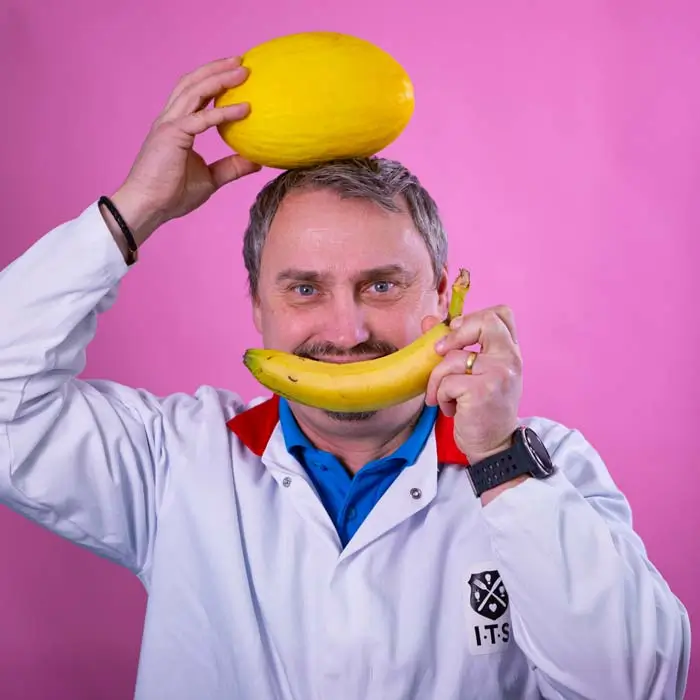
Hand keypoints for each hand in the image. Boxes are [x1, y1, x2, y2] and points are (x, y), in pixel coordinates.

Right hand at [110, 56, 260, 243]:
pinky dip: (224, 112)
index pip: (195, 95)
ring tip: (243, 71)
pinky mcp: (172, 135)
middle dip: (217, 69)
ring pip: (195, 91)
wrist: (148, 208)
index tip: (236, 74)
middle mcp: (170, 120)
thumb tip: (256, 161)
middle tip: (242, 62)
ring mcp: (169, 125)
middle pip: (193, 83)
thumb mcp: (210, 179)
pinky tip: (245, 109)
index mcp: (177, 126)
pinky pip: (202, 119)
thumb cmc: (172, 195)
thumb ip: (231, 167)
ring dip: (220, 79)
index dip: (213, 81)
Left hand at [424, 305, 522, 464]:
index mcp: (510, 353)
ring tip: (445, 397)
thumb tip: (428, 320)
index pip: (502, 314)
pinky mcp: (482, 390)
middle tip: (438, 352)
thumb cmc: (482, 410)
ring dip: (438, 380)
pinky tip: (451, 408)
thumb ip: (455, 345)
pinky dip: (440, 396)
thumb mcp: (474, 374)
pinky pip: (446, 382)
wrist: (494, 447)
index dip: (474, 316)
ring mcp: (498, 374)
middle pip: (483, 321)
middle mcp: (510, 359)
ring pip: (451, 358)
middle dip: (453, 335)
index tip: (456, 332)